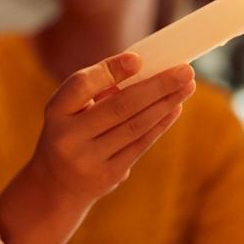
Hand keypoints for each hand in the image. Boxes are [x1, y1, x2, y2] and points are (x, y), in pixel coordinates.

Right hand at [29, 51, 194, 207]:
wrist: (57, 183)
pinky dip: (160, 124)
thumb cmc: (71, 132)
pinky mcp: (108, 175)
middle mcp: (67, 137)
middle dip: (156, 86)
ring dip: (165, 103)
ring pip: (135, 126)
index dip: (110, 71)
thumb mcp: (69, 109)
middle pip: (119, 106)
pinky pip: (140, 145)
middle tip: (184, 70)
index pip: (81, 85)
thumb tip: (145, 70)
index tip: (138, 59)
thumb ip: (98, 88)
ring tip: (187, 86)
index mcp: (55, 112)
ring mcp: (88, 160)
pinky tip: (174, 108)